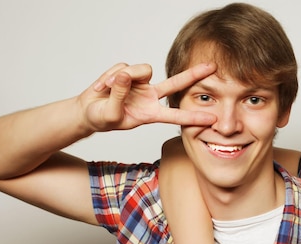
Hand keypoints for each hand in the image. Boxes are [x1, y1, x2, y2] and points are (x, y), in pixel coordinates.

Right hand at [79, 62, 216, 132]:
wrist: (87, 111)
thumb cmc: (101, 119)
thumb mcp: (110, 114)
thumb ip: (119, 95)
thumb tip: (125, 75)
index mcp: (150, 113)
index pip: (175, 116)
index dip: (193, 118)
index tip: (211, 120)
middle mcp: (150, 97)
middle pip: (175, 83)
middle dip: (193, 75)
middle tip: (212, 67)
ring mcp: (140, 83)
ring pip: (142, 69)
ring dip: (124, 77)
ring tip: (106, 89)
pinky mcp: (128, 73)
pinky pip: (123, 67)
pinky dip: (110, 76)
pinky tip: (102, 86)